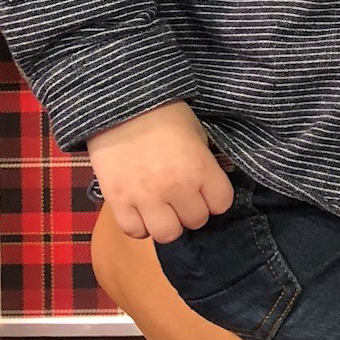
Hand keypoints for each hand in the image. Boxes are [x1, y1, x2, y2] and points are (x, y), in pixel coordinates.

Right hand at [88, 101, 233, 243]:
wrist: (120, 104)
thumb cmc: (164, 113)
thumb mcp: (196, 132)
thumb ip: (204, 162)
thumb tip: (206, 184)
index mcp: (200, 169)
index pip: (221, 204)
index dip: (215, 197)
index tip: (205, 189)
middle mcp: (176, 188)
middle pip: (196, 221)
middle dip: (191, 209)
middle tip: (181, 195)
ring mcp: (146, 198)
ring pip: (168, 234)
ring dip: (168, 222)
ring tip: (161, 207)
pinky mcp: (118, 201)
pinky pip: (135, 232)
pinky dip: (139, 225)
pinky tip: (140, 209)